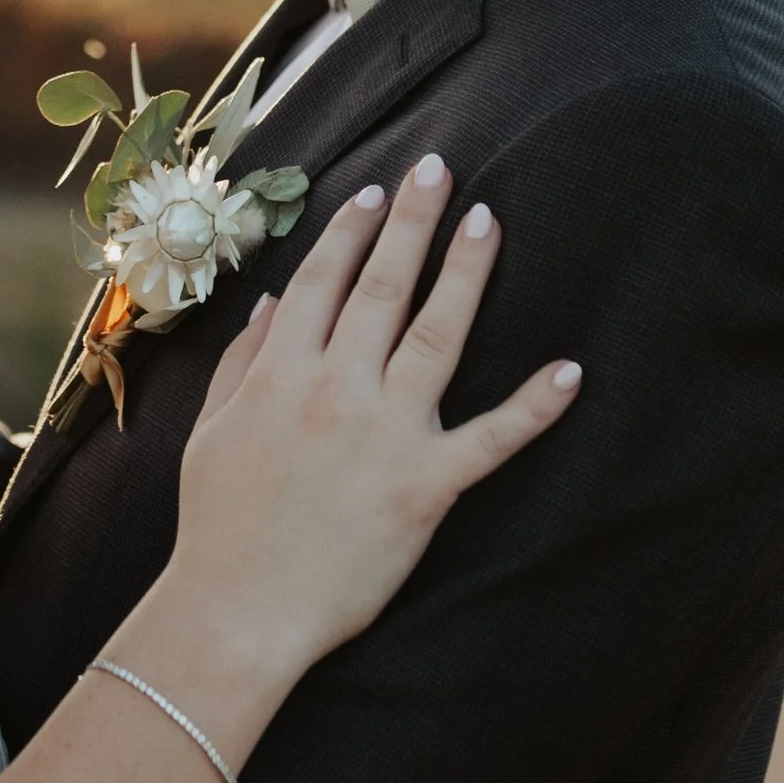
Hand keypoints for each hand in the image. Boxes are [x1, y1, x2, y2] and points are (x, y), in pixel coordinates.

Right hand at [173, 153, 578, 678]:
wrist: (237, 612)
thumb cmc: (218, 527)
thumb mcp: (213, 432)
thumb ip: (245, 362)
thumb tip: (275, 303)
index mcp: (281, 374)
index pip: (321, 281)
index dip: (351, 231)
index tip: (376, 194)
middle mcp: (335, 389)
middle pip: (381, 287)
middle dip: (412, 224)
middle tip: (440, 170)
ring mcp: (385, 434)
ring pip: (436, 335)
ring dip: (465, 273)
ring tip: (489, 222)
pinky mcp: (427, 486)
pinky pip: (491, 439)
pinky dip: (534, 406)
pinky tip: (570, 371)